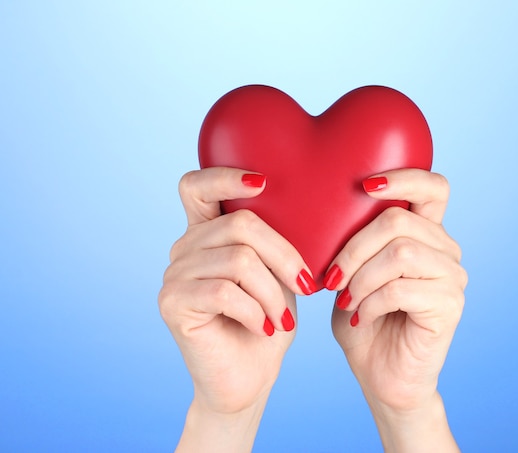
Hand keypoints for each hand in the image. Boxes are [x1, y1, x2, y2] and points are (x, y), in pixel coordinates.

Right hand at [158, 167, 315, 451]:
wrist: (249, 377)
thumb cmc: (269, 321)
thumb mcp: (279, 274)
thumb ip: (274, 241)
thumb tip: (303, 205)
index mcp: (207, 233)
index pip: (196, 186)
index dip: (225, 176)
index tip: (264, 183)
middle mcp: (184, 248)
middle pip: (239, 225)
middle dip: (284, 256)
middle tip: (306, 287)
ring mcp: (173, 275)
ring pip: (239, 261)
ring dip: (272, 293)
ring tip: (282, 318)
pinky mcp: (172, 303)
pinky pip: (225, 292)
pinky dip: (256, 311)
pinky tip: (265, 328)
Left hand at [327, 169, 466, 451]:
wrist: (379, 374)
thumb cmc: (362, 319)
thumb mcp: (349, 273)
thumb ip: (350, 241)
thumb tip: (327, 206)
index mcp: (424, 234)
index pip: (433, 187)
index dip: (404, 177)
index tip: (365, 186)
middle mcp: (445, 250)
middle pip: (399, 221)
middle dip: (353, 248)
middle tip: (332, 278)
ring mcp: (452, 278)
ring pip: (400, 253)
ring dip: (361, 278)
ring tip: (347, 300)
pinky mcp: (450, 305)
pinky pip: (401, 288)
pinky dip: (370, 301)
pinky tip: (361, 317)